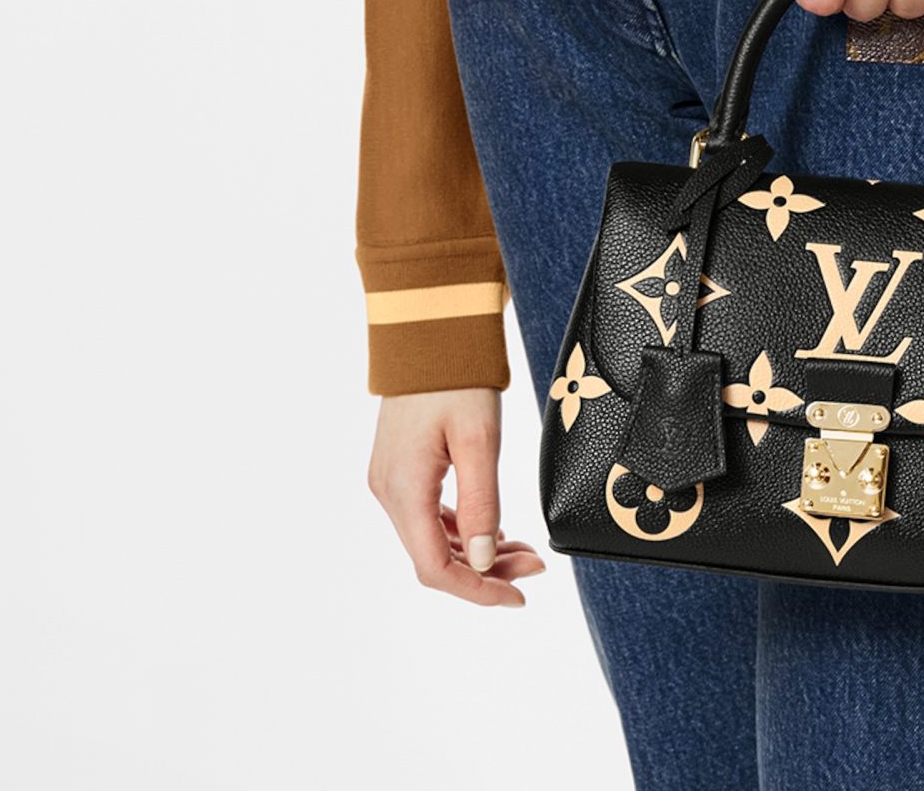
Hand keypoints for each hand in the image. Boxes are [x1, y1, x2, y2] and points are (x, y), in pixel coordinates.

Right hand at [367, 387, 547, 605]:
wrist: (430, 326)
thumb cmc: (456, 376)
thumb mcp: (479, 439)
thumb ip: (481, 502)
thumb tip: (482, 561)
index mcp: (404, 490)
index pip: (435, 568)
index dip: (478, 590)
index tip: (519, 596)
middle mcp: (389, 491)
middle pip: (435, 557)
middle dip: (486, 570)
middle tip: (534, 566)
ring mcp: (391, 479)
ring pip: (433, 539)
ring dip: (477, 551)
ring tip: (523, 550)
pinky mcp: (400, 467)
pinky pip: (429, 514)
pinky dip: (462, 528)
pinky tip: (492, 528)